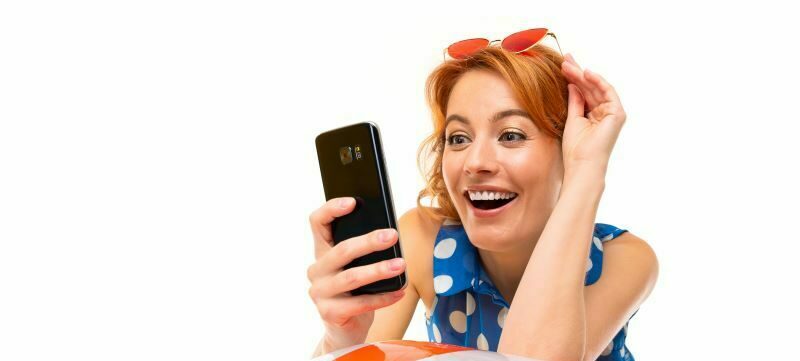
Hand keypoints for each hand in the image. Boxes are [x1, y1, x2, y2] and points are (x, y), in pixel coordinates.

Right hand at [306, 197, 406, 351]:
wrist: (346, 331)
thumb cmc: (356, 293)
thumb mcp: (357, 267)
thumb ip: (363, 251)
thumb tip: (389, 233)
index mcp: (322, 252)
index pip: (317, 222)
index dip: (331, 209)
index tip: (353, 202)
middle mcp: (316, 270)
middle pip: (342, 250)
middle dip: (369, 241)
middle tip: (393, 235)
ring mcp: (320, 293)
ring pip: (352, 277)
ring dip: (379, 270)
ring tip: (401, 265)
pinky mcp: (329, 313)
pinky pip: (360, 303)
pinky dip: (383, 297)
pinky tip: (400, 291)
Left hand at [559, 53, 626, 174]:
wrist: (582, 164)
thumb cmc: (576, 148)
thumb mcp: (572, 118)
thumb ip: (575, 100)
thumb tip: (573, 84)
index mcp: (594, 115)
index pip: (584, 92)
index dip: (574, 78)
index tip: (562, 66)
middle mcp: (605, 113)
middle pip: (590, 88)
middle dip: (577, 73)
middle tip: (564, 59)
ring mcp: (613, 113)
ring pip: (596, 87)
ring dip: (582, 75)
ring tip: (568, 64)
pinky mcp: (617, 114)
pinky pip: (607, 92)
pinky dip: (597, 81)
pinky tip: (584, 72)